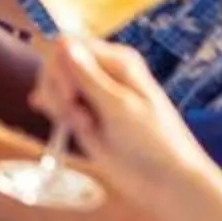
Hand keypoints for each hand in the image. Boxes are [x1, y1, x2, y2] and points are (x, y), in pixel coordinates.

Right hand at [29, 35, 214, 203]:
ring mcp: (92, 94)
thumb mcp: (120, 107)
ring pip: (54, 86)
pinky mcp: (85, 115)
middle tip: (80, 119)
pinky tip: (73, 127)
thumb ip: (88, 76)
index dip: (59, 68)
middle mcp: (102, 72)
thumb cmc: (152, 140)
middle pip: (56, 65)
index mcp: (117, 61)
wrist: (166, 180)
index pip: (67, 46)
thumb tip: (60, 40)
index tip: (69, 96)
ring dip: (60, 107)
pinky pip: (58, 105)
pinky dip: (60, 115)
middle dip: (58, 91)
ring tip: (85, 128)